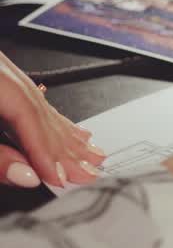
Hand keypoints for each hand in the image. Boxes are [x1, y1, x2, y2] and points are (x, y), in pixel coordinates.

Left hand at [0, 50, 103, 188]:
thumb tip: (27, 174)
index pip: (28, 114)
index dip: (46, 148)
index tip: (60, 176)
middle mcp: (1, 71)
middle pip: (38, 109)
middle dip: (62, 146)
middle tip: (86, 172)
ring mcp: (2, 72)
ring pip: (38, 103)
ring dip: (63, 134)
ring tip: (89, 154)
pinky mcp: (1, 79)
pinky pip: (31, 97)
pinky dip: (50, 119)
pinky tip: (70, 129)